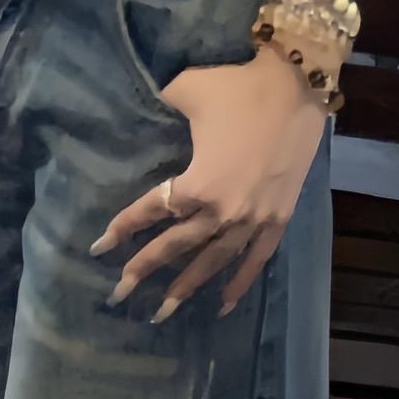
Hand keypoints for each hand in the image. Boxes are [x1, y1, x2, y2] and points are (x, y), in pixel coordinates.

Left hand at [91, 49, 326, 320]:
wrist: (299, 85)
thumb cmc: (240, 86)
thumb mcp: (189, 88)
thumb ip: (162, 102)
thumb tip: (146, 102)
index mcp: (199, 182)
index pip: (153, 209)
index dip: (124, 227)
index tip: (99, 247)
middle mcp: (223, 210)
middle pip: (177, 245)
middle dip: (145, 268)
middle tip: (119, 293)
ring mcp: (253, 219)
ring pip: (213, 262)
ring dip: (187, 287)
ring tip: (163, 312)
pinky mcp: (279, 218)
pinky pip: (256, 260)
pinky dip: (240, 283)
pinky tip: (224, 305)